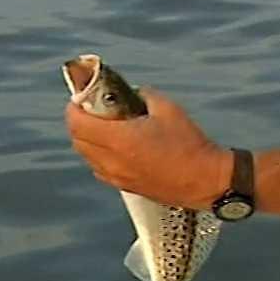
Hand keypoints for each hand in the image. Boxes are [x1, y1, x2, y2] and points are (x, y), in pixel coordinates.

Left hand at [65, 88, 228, 209]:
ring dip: (89, 140)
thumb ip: (144, 96)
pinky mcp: (125, 187)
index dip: (74, 108)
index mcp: (119, 140)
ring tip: (105, 127)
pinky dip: (100, 155)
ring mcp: (117, 177)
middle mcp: (112, 161)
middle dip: (80, 122)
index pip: (77, 124)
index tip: (80, 99)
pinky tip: (117, 147)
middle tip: (92, 110)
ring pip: (87, 156)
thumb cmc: (189, 145)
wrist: (205, 180)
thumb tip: (133, 93)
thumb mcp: (167, 108)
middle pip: (78, 141)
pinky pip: (100, 169)